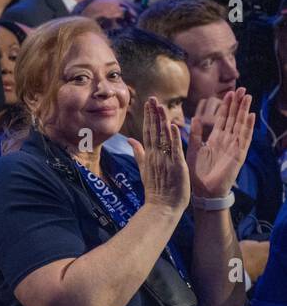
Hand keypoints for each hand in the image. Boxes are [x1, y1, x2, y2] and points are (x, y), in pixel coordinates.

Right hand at [126, 96, 188, 215]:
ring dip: (162, 121)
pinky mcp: (176, 166)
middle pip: (153, 131)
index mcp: (149, 155)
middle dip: (153, 114)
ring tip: (160, 106)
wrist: (161, 207)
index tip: (148, 103)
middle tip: (152, 98)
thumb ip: (138, 152)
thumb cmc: (155, 190)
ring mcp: (165, 160)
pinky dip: (173, 138)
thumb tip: (130, 139)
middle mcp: (156, 155)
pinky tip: (172, 125)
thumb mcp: (144, 169)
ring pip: (163, 137)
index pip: (147, 131)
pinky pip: (175, 149)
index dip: (148, 117)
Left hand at [187, 88, 254, 200]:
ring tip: (247, 96)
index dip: (226, 106)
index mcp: (215, 140)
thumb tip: (195, 117)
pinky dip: (248, 127)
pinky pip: (244, 139)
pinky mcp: (238, 155)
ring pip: (240, 125)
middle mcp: (226, 141)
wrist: (203, 191)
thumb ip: (195, 134)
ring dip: (244, 111)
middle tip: (241, 89)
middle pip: (233, 119)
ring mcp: (234, 147)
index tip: (228, 92)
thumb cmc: (197, 173)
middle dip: (237, 104)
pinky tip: (251, 115)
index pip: (222, 119)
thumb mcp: (194, 149)